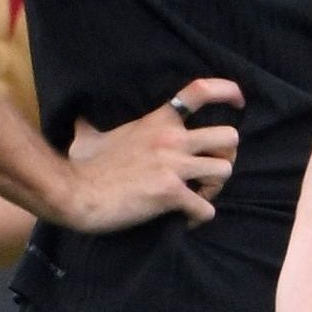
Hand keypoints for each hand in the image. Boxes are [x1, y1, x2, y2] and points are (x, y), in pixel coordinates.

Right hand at [53, 78, 240, 230]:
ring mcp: (173, 165)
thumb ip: (91, 124)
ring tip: (197, 196)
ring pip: (225, 171)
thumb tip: (78, 116)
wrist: (72, 193)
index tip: (239, 103)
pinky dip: (199, 217)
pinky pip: (206, 208)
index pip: (200, 91)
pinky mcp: (171, 193)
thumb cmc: (81, 166)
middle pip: (230, 137)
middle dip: (226, 156)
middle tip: (209, 171)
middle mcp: (170, 139)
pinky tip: (185, 219)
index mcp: (157, 122)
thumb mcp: (88, 136)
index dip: (228, 92)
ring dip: (215, 187)